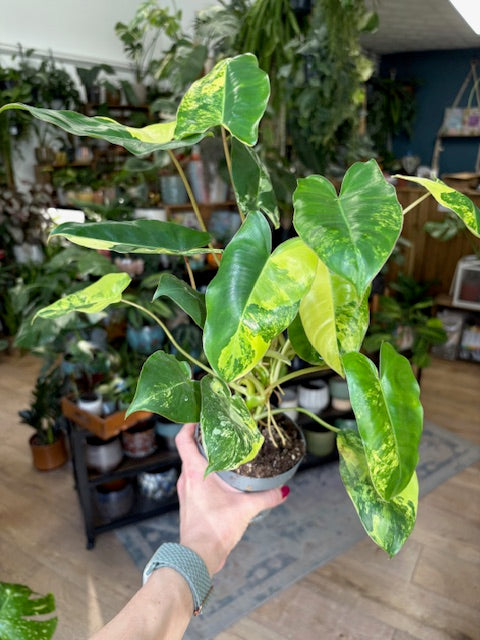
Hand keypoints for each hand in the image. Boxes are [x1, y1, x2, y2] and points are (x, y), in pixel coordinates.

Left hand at [175, 423, 288, 575]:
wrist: (198, 556)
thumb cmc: (215, 528)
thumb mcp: (246, 509)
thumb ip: (267, 497)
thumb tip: (285, 490)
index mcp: (194, 471)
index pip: (183, 439)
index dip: (189, 425)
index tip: (200, 417)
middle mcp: (186, 478)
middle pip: (189, 451)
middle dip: (202, 440)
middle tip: (220, 433)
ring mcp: (185, 492)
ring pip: (192, 467)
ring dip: (204, 459)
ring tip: (224, 455)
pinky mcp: (189, 504)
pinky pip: (194, 482)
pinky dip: (205, 476)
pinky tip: (221, 481)